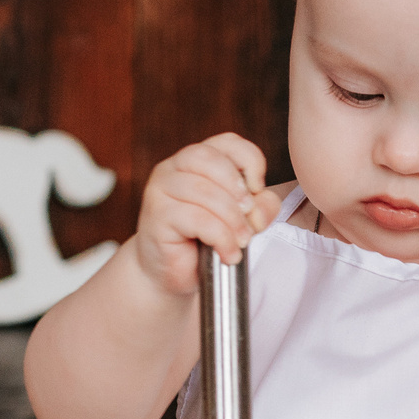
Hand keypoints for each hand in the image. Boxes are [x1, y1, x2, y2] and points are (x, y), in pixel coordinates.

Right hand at [131, 133, 281, 297]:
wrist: (171, 275)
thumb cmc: (206, 241)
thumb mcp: (243, 220)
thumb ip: (261, 207)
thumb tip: (258, 209)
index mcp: (197, 160)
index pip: (227, 142)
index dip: (250, 160)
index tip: (258, 189)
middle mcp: (174, 168)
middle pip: (210, 159)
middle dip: (237, 189)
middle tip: (249, 217)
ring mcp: (160, 189)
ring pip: (204, 190)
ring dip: (232, 219)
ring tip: (241, 242)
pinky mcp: (156, 215)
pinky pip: (196, 218)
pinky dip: (221, 238)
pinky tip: (228, 253)